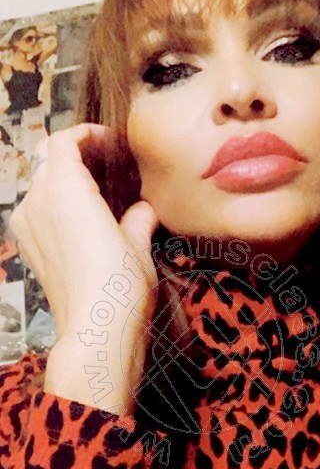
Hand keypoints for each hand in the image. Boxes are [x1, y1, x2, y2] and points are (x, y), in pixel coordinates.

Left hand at [9, 123, 159, 398]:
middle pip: (45, 158)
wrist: (95, 334)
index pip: (63, 141)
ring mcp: (27, 226)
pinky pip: (36, 209)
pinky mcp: (28, 248)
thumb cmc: (120, 286)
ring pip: (38, 183)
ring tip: (95, 189)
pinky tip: (82, 219)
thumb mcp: (139, 243)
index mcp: (64, 188)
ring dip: (63, 177)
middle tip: (104, 161)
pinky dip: (54, 202)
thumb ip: (140, 217)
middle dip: (73, 152)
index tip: (109, 141)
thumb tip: (144, 211)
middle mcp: (37, 202)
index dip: (87, 134)